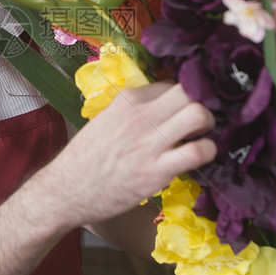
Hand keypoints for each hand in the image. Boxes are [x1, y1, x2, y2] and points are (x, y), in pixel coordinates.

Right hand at [43, 82, 215, 226]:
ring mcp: (150, 142)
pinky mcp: (157, 170)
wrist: (66, 190)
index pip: (171, 84)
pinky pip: (198, 151)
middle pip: (189, 91)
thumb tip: (162, 109)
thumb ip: (134, 112)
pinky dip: (208, 152)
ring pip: (198, 114)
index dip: (183, 97)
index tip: (184, 111)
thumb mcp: (106, 120)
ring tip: (202, 136)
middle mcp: (141, 115)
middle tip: (200, 121)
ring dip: (209, 124)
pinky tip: (200, 158)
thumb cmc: (85, 158)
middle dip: (203, 103)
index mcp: (128, 99)